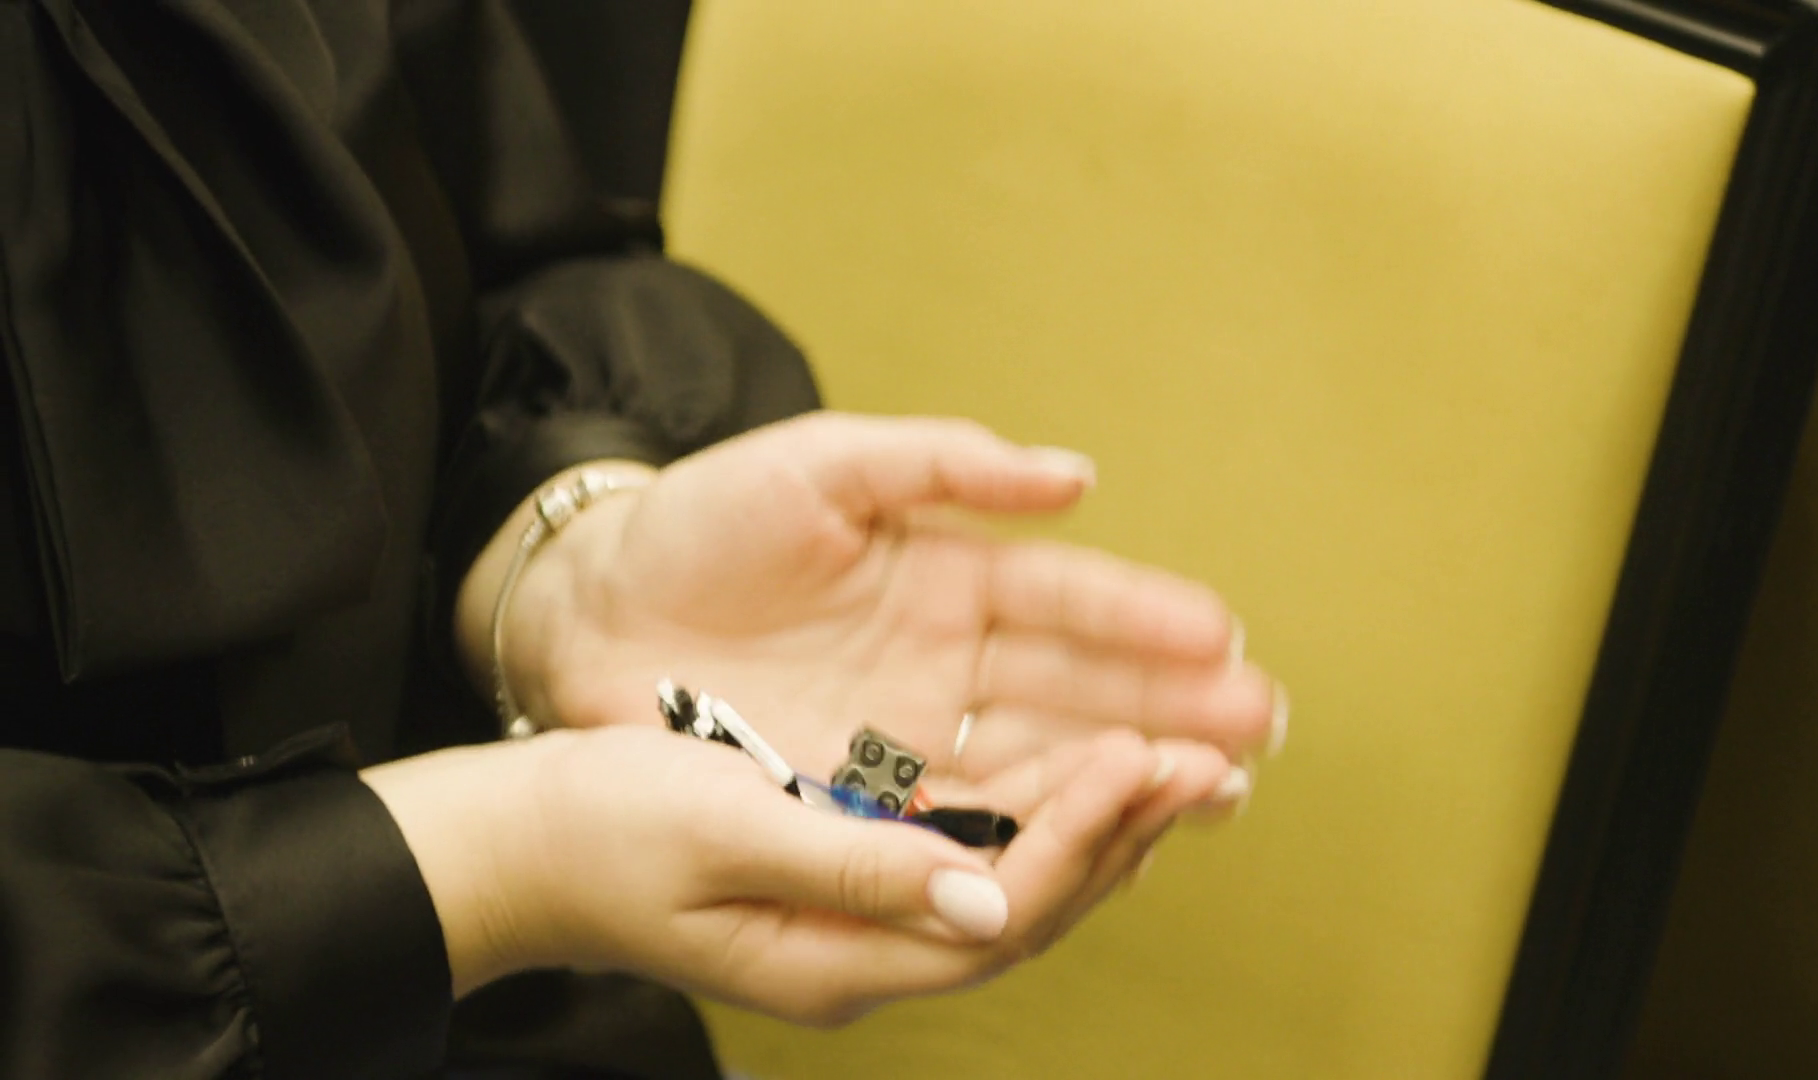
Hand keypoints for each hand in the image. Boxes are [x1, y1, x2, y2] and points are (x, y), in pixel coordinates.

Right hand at [364, 721, 1233, 1020]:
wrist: (515, 842)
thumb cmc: (599, 826)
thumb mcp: (721, 830)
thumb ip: (853, 864)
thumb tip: (985, 891)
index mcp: (838, 954)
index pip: (1001, 909)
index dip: (1082, 835)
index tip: (1142, 755)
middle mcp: (867, 954)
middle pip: (1032, 908)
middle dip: (1125, 834)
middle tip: (1213, 759)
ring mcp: (862, 925)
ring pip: (1016, 884)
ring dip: (1101, 825)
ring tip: (1183, 762)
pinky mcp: (852, 882)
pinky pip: (976, 857)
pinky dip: (1041, 813)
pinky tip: (1084, 769)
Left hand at [495, 413, 1283, 790]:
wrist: (585, 610)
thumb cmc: (701, 520)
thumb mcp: (823, 464)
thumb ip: (944, 463)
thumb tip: (1076, 476)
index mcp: (948, 574)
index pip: (1066, 601)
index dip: (1144, 620)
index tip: (1223, 637)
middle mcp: (947, 664)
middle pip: (1078, 693)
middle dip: (1171, 709)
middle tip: (1260, 730)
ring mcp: (910, 738)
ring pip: (1039, 763)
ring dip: (1128, 776)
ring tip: (1218, 788)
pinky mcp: (862, 800)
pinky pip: (961, 821)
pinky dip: (1034, 830)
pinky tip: (1111, 835)